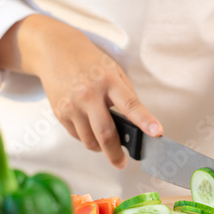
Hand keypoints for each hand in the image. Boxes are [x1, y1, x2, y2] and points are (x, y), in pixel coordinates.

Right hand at [0, 14, 162, 168]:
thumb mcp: (115, 72)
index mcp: (109, 80)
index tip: (157, 133)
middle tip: (122, 163)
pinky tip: (90, 128)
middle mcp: (89, 94)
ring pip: (89, 140)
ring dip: (101, 148)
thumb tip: (137, 126)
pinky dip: (87, 138)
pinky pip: (77, 136)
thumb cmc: (91, 63)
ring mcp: (72, 104)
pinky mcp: (60, 112)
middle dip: (116, 154)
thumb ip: (126, 97)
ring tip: (107, 143)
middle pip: (106, 133)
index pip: (131, 104)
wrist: (56, 51)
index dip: (145, 120)